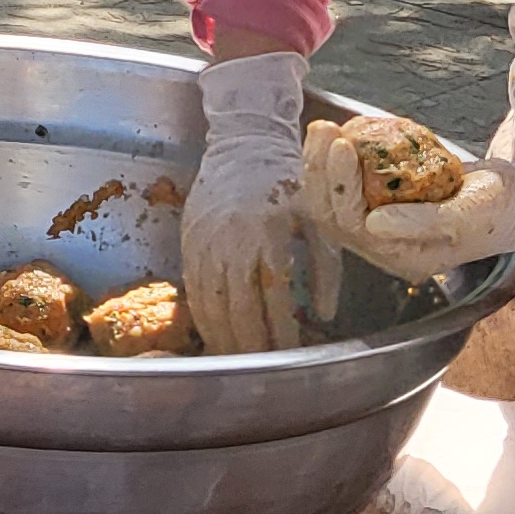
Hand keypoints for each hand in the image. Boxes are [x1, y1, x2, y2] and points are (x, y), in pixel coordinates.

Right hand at [182, 50, 310, 353]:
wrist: (244, 142)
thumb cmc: (287, 180)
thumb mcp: (317, 217)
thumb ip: (325, 267)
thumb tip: (325, 313)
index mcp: (267, 233)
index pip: (273, 297)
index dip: (281, 332)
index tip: (293, 355)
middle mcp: (231, 240)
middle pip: (237, 308)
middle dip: (251, 345)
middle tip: (263, 371)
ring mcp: (205, 242)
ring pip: (210, 304)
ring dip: (224, 338)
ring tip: (239, 362)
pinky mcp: (189, 242)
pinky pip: (194, 290)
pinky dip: (204, 318)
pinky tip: (216, 335)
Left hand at [300, 128, 514, 279]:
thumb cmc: (500, 208)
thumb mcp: (468, 214)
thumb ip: (424, 222)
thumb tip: (373, 225)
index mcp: (403, 259)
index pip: (354, 224)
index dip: (340, 184)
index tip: (342, 143)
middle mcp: (386, 248)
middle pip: (334, 213)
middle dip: (321, 170)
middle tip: (324, 128)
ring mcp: (383, 226)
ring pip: (335, 198)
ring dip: (322, 163)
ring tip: (323, 127)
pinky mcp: (385, 203)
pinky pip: (350, 184)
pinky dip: (338, 159)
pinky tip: (340, 132)